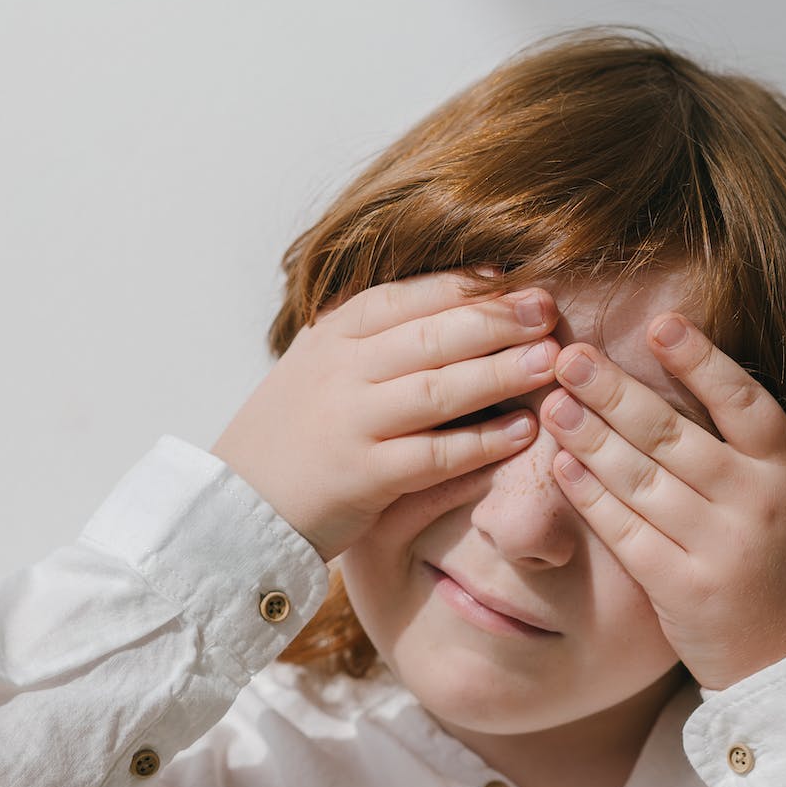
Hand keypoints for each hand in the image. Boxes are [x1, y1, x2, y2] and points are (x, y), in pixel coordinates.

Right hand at [211, 269, 560, 563]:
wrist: (236, 508)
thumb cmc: (293, 437)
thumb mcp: (319, 368)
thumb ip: (371, 338)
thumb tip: (451, 304)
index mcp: (333, 336)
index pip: (408, 296)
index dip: (466, 286)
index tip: (515, 279)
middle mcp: (342, 372)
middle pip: (432, 335)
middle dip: (496, 320)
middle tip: (547, 311)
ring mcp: (352, 423)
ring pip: (439, 389)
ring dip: (500, 373)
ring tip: (550, 361)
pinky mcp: (364, 477)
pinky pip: (435, 455)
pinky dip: (483, 442)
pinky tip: (523, 432)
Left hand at [539, 314, 785, 691]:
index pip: (744, 402)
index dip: (702, 361)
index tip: (661, 323)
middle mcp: (755, 504)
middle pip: (675, 436)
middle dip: (618, 391)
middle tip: (571, 355)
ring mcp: (716, 549)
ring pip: (643, 481)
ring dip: (592, 437)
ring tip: (554, 402)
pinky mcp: (680, 590)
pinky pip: (626, 533)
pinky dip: (591, 498)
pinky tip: (562, 466)